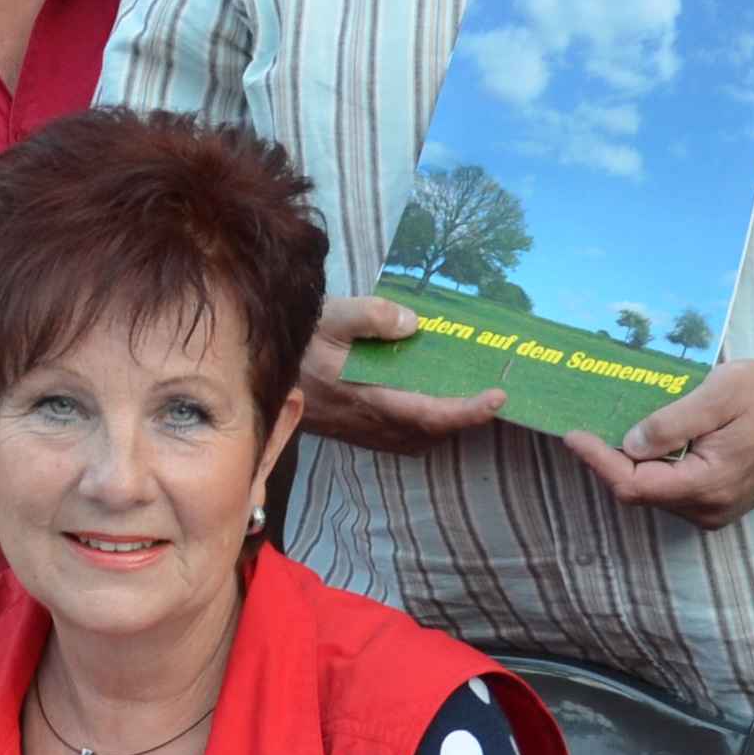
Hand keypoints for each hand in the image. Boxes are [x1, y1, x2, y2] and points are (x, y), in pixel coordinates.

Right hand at [300, 292, 508, 453]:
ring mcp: (363, 431)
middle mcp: (371, 422)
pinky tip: (426, 399)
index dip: (467, 411)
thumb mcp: (329, 316)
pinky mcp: (357, 430)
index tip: (498, 397)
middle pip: (431, 433)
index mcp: (368, 396)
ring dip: (445, 423)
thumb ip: (370, 316)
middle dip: (465, 417)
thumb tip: (412, 322)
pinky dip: (424, 424)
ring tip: (466, 396)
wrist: (256, 372)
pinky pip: (402, 437)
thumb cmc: (297, 342)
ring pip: (418, 438)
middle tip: (492, 392)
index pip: (429, 413)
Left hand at [567, 360, 753, 525]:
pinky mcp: (719, 502)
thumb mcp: (718, 395)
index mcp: (708, 484)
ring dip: (632, 466)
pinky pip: (673, 491)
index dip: (599, 461)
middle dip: (610, 463)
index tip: (574, 435)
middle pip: (641, 492)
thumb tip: (630, 444)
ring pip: (655, 494)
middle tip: (588, 428)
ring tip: (613, 432)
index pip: (635, 484)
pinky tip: (646, 444)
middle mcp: (709, 508)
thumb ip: (673, 423)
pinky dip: (654, 470)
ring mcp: (716, 510)